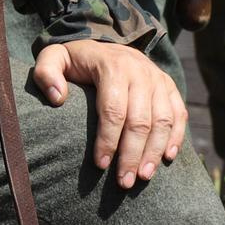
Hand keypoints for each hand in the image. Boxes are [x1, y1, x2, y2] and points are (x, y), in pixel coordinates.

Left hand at [33, 40, 183, 189]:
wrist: (105, 43)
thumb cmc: (76, 60)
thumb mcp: (53, 57)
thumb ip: (46, 72)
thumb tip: (57, 98)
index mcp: (112, 66)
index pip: (113, 110)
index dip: (108, 140)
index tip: (100, 165)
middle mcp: (140, 72)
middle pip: (140, 120)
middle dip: (132, 154)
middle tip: (124, 182)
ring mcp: (158, 79)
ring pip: (163, 120)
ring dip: (154, 151)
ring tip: (143, 177)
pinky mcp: (169, 86)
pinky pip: (179, 114)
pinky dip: (176, 137)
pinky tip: (167, 158)